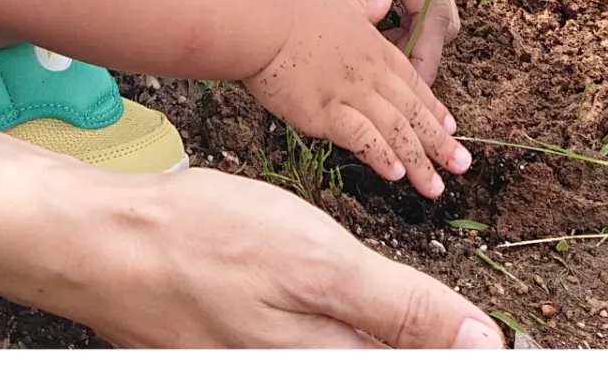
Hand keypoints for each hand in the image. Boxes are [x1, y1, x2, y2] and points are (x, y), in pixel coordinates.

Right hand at [80, 167, 502, 347]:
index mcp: (327, 364)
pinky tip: (340, 308)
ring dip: (389, 338)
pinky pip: (317, 354)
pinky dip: (344, 335)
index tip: (504, 343)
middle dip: (430, 345)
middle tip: (461, 325)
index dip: (471, 356)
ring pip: (355, 354)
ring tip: (385, 307)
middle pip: (390, 363)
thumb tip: (484, 347)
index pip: (426, 370)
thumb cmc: (205, 240)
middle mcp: (294, 375)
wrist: (104, 245)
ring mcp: (267, 371)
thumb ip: (404, 308)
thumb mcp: (319, 260)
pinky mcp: (246, 364)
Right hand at [244, 0, 469, 197]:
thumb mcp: (338, 2)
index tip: (452, 129)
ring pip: (395, 130)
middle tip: (461, 166)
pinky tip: (394, 175)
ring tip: (434, 187)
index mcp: (375, 49)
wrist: (261, 24)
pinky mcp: (326, 112)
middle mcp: (371, 74)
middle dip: (439, 142)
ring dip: (418, 161)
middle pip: (413, 112)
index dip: (434, 109)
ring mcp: (351, 93)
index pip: (413, 84)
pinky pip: (361, 137)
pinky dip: (380, 154)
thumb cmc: (292, 12)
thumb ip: (365, 8)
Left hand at [264, 0, 460, 82]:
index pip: (430, 15)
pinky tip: (372, 29)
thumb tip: (343, 48)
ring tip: (375, 59)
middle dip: (422, 51)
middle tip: (387, 82)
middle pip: (444, 13)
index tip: (407, 94)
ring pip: (433, 2)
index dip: (422, 59)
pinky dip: (403, 14)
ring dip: (412, 33)